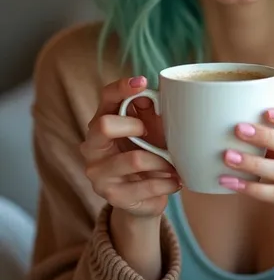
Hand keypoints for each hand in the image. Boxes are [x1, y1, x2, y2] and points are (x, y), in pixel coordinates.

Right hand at [81, 76, 180, 218]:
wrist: (143, 197)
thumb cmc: (148, 153)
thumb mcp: (151, 128)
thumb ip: (149, 109)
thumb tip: (152, 93)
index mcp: (101, 122)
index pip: (106, 97)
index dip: (122, 87)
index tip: (142, 82)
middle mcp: (92, 147)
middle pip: (103, 125)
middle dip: (134, 125)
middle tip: (151, 133)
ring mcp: (99, 173)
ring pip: (134, 159)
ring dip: (162, 162)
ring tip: (174, 165)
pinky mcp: (112, 197)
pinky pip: (146, 186)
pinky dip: (167, 183)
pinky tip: (175, 182)